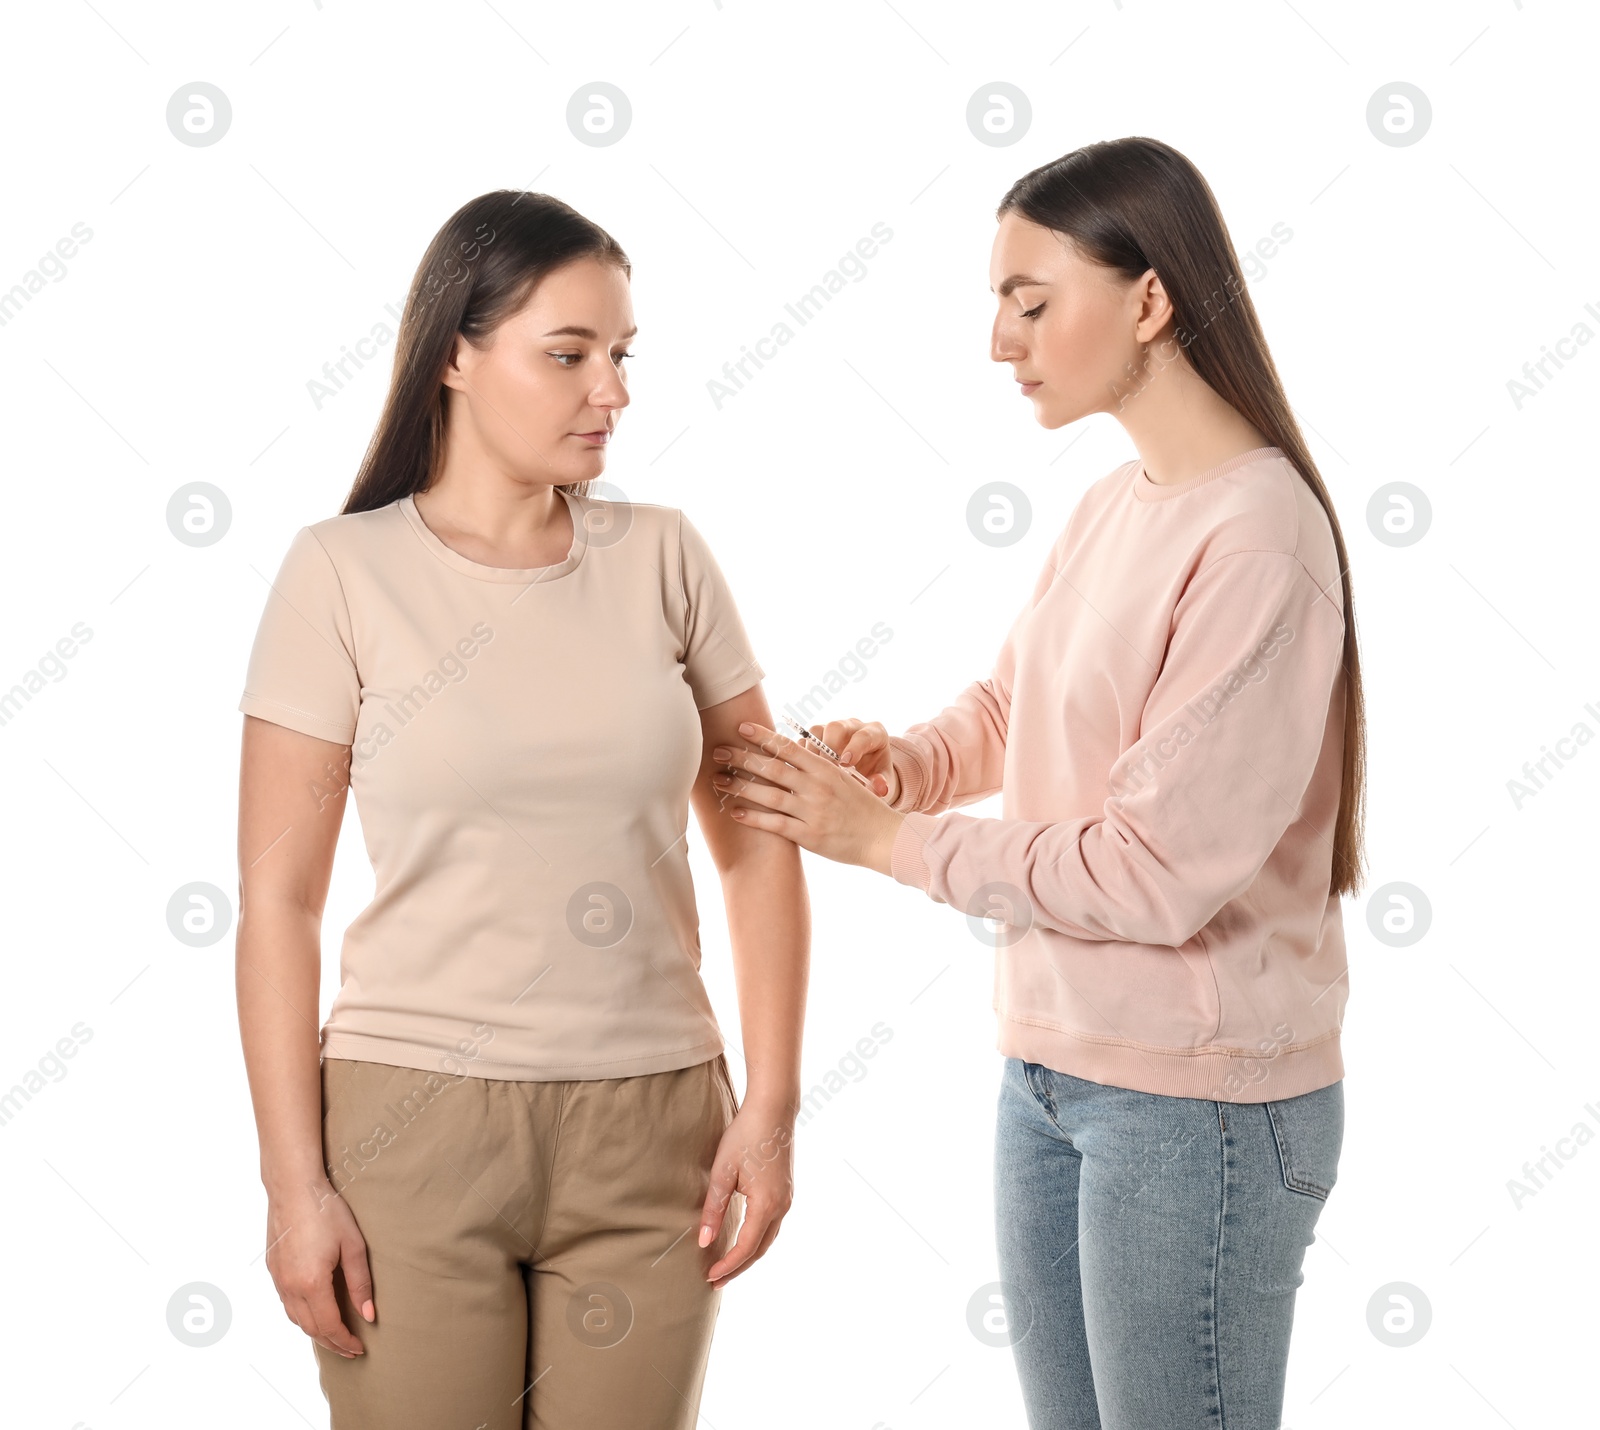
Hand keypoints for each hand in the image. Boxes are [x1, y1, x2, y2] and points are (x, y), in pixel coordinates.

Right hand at [264, 1176, 374, 1357]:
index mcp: (311, 1283)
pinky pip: (286, 1304)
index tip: (359, 1348)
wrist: (294, 1188)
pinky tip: (314, 1312)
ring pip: (295, 1319)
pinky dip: (301, 1316)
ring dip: (315, 1331)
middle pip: (311, 1328)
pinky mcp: (273, 1270)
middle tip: (350, 1349)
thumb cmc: (327, 1212)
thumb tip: (368, 1316)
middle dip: (331, 1342)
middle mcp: (290, 1287)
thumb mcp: (353, 1246)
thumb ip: (360, 1283)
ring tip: (335, 1335)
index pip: (329, 1326)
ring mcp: (277, 1280)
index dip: (345, 1341)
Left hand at [698, 1096, 795, 1288]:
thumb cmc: (745, 1136)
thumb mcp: (722, 1172)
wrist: (773, 1109)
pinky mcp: (786, 1191)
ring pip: (768, 1238)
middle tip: (716, 1281)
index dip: (728, 1266)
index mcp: (766, 1205)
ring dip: (749, 1254)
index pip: (746, 1248)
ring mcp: (787, 1199)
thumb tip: (702, 1242)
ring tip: (727, 1265)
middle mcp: (782, 1206)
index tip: (709, 1277)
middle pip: (760, 1249)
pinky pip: (772, 1224)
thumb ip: (713, 1209)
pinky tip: (743, 1239)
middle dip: (738, 1267)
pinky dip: (757, 1239)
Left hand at [711, 722, 904, 873]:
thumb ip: (817, 766)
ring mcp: (813, 812)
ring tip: (719, 781)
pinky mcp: (810, 835)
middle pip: (773, 768)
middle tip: (718, 752)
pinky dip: (755, 818)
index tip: (740, 727)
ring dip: (741, 787)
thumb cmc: (861, 806)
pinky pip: (776, 825)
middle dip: (742, 758)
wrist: (882, 837)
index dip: (763, 736)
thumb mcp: (843, 778)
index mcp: (825, 769)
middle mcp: (817, 787)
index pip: (788, 747)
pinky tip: (736, 813)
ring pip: (770, 795)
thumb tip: (791, 749)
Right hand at [808, 718, 892, 796]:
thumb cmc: (876, 776)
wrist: (866, 773)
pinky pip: (804, 739)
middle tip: (827, 769)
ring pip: (817, 731)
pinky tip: (804, 772)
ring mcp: (833, 730)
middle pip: (836, 727)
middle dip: (829, 747)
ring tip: (813, 772)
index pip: (864, 735)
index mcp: (875, 734)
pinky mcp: (817, 737)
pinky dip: (802, 754)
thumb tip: (880, 787)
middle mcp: (852, 727)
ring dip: (813, 751)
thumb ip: (883, 783)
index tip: (847, 764)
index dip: (855, 748)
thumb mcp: (883, 780)